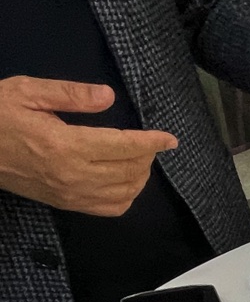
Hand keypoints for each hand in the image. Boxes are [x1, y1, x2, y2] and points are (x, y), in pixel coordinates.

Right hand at [0, 76, 177, 216]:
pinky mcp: (65, 204)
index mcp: (65, 145)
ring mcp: (70, 194)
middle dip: (147, 156)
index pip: (125, 146)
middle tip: (147, 141)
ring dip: (140, 176)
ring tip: (137, 158)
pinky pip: (109, 209)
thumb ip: (70, 94)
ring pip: (125, 193)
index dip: (152, 142)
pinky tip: (124, 180)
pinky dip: (126, 196)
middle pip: (131, 171)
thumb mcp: (27, 92)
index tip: (170, 138)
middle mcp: (73, 175)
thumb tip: (108, 96)